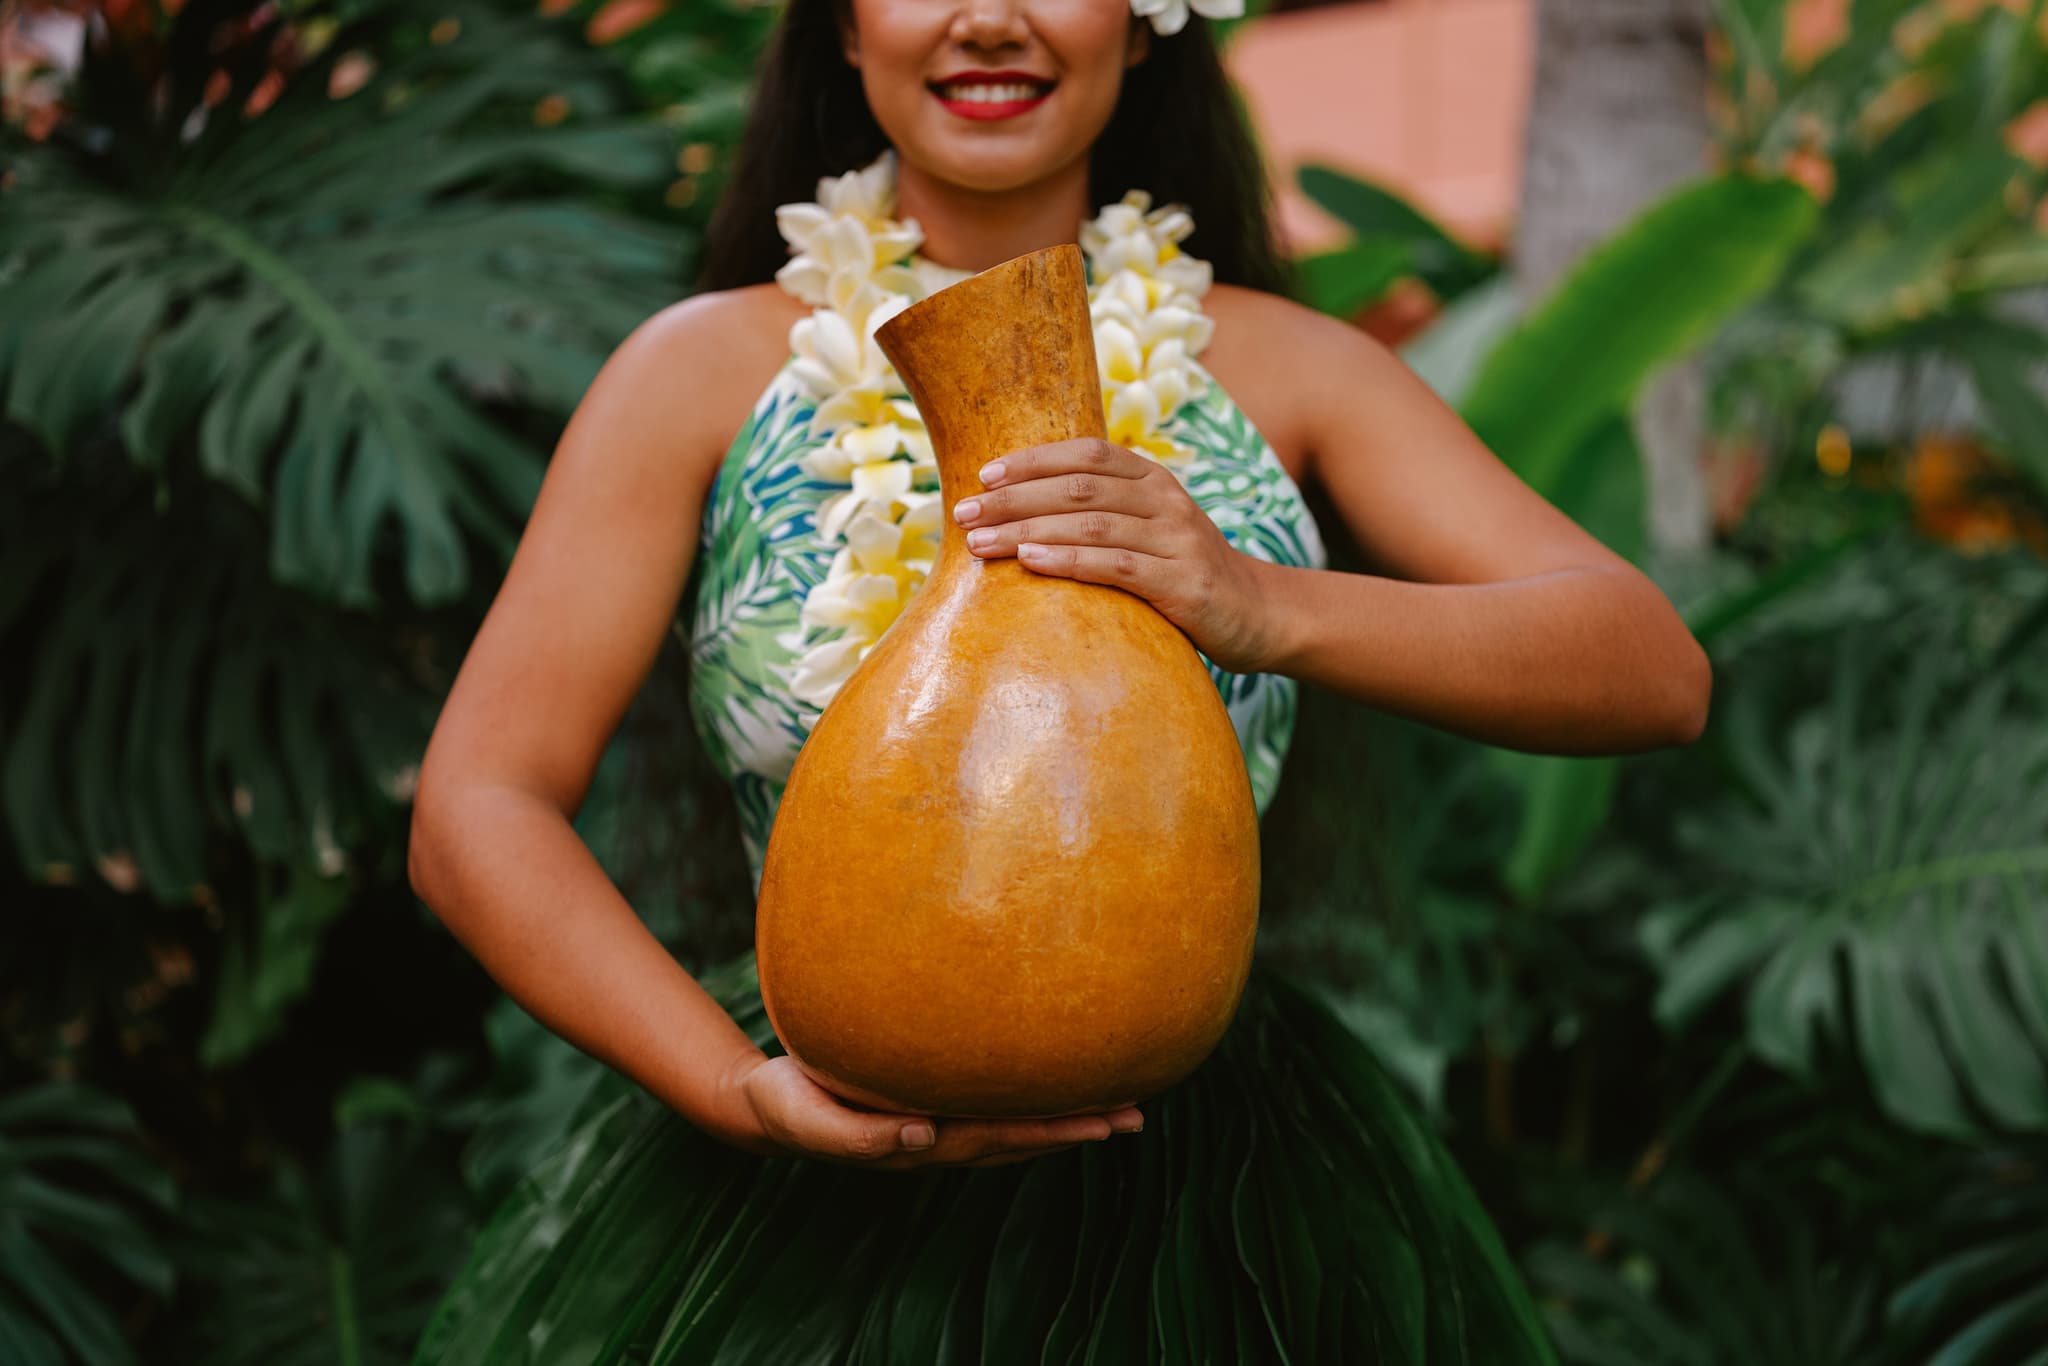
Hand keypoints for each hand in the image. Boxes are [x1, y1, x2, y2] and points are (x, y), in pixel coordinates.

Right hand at [717, 1053, 1143, 1169]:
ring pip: (1015, 1123)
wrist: (764, 1106)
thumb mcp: (809, 1118)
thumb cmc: (785, 1104)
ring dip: (1066, 1118)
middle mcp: (940, 1136)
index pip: (1000, 1136)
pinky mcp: (929, 1098)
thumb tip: (922, 1134)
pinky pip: (992, 1101)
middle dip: (1078, 1126)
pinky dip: (1032, 1098)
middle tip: (1135, 1115)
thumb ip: (860, 1133)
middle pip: (1022, 1135)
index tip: (1099, 1123)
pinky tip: (1056, 1081)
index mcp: (921, 1140)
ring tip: (1120, 1107)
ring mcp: (938, 1122)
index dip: (1049, 1130)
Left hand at [951, 436, 1276, 672]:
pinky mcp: (1182, 583)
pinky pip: (1115, 565)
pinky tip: (1030, 561)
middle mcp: (1166, 501)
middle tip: (963, 513)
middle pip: (1078, 487)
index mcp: (1153, 480)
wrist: (1257, 615)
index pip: (1087, 455)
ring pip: (1090, 523)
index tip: (984, 475)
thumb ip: (1100, 516)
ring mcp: (1177, 540)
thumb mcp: (1147, 532)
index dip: (1033, 459)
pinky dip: (1067, 560)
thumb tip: (1018, 513)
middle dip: (1014, 498)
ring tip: (980, 543)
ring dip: (1027, 530)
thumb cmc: (1183, 574)